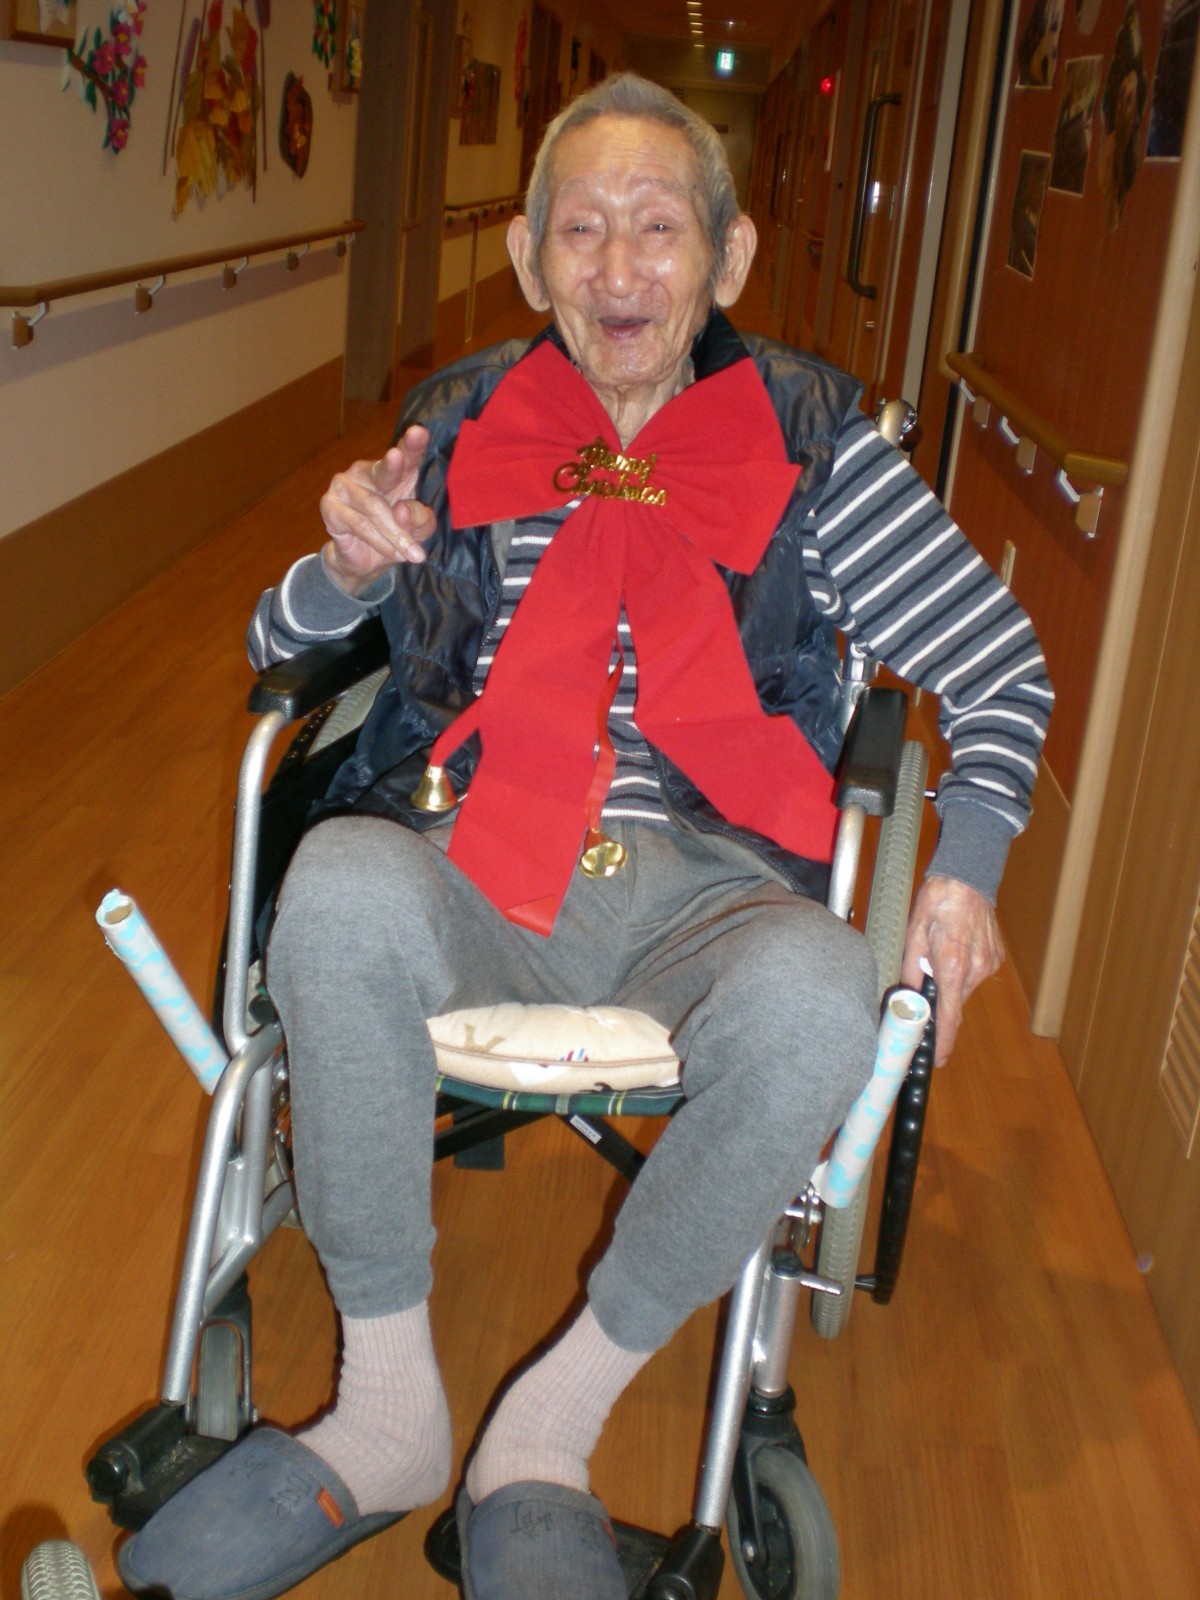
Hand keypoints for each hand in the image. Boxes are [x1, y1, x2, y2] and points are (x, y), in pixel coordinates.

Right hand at [319, 425, 436, 594]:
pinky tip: (393, 554)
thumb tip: (401, 511)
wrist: (365, 562)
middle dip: (392, 465)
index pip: (406, 455)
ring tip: (412, 554)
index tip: (419, 431)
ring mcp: (345, 486)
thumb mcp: (419, 531)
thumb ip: (420, 519)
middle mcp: (368, 472)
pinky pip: (359, 524)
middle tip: (397, 457)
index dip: (412, 444)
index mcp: (395, 472)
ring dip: (396, 535)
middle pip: (383, 469)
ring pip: (375, 508)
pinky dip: (380, 541)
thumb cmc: (395, 536)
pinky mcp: (330, 506)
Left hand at [899, 876, 1004, 1064]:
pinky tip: (954, 949)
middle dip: (940, 1001)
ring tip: (940, 954)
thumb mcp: (913, 934)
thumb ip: (911, 968)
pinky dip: (962, 971)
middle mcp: (975, 969)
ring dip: (951, 983)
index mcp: (951, 964)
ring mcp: (988, 964)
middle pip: (955, 1002)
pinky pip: (974, 975)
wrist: (967, 876)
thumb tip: (908, 995)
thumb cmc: (937, 902)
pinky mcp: (995, 958)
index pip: (949, 1015)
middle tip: (925, 986)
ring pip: (964, 988)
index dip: (944, 1041)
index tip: (938, 1059)